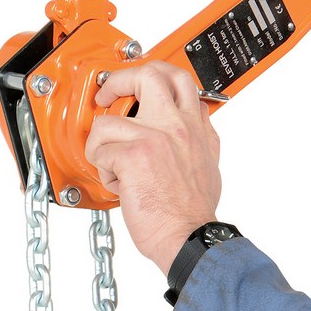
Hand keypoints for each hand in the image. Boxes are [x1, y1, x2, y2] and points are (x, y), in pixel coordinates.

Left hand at [85, 62, 222, 274]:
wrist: (190, 237)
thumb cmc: (194, 212)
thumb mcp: (210, 165)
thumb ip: (200, 138)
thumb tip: (196, 123)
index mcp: (197, 129)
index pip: (182, 82)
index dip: (156, 78)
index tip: (138, 89)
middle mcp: (178, 126)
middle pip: (149, 74)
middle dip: (119, 80)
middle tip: (108, 95)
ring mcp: (155, 137)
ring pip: (108, 119)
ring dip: (102, 145)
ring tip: (113, 164)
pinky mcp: (133, 155)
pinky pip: (100, 149)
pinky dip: (104, 170)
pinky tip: (119, 184)